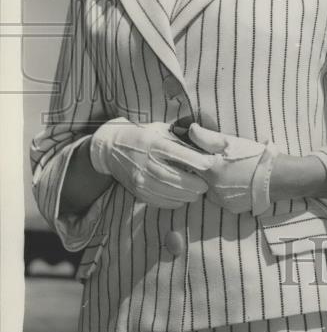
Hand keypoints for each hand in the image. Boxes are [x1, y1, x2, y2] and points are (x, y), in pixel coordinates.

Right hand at [89, 118, 212, 208]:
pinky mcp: (137, 190)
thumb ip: (180, 138)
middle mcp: (147, 162)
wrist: (111, 148)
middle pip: (175, 178)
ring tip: (196, 193)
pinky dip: (174, 202)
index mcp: (155, 144)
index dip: (197, 161)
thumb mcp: (160, 129)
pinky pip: (159, 201)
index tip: (210, 165)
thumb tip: (204, 145)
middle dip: (194, 184)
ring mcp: (141, 179)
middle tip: (206, 185)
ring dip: (186, 195)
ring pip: (169, 192)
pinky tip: (182, 197)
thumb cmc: (142, 136)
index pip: (179, 154)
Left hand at [188, 124, 279, 214]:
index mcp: (209, 171)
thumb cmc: (255, 156)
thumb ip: (207, 137)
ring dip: (215, 181)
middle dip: (206, 169)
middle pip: (199, 177)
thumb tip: (190, 130)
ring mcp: (221, 202)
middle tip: (221, 159)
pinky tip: (239, 182)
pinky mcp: (231, 209)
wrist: (279, 178)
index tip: (194, 150)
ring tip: (233, 171)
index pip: (187, 163)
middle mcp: (210, 189)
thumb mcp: (231, 142)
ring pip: (210, 189)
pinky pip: (222, 198)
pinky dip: (226, 191)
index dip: (189, 155)